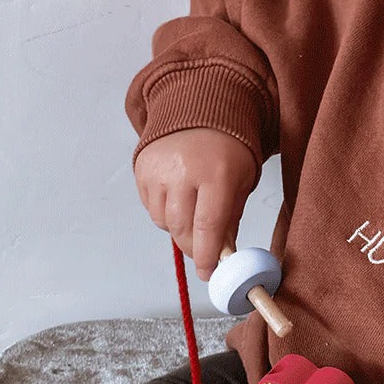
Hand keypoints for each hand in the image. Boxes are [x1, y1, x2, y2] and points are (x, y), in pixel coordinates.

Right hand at [134, 128, 255, 279]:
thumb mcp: (242, 181)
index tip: (208, 273)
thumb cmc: (227, 150)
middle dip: (193, 248)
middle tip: (203, 254)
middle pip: (183, 229)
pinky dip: (165, 212)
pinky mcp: (142, 169)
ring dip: (179, 229)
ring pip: (164, 222)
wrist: (199, 110)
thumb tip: (223, 255)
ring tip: (193, 212)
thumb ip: (231, 219)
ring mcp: (159, 170)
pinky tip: (178, 197)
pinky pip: (151, 208)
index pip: (208, 226)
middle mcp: (184, 171)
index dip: (207, 255)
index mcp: (217, 173)